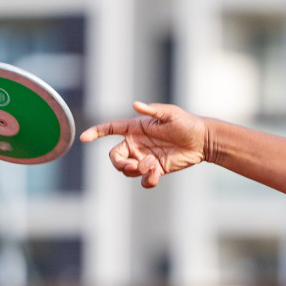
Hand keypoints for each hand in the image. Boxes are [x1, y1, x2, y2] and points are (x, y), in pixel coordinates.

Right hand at [79, 102, 208, 188]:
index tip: (83, 138)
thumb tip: (135, 104)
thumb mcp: (170, 114)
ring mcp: (144, 158)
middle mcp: (136, 144)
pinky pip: (144, 181)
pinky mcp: (155, 170)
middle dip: (119, 164)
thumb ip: (153, 111)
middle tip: (131, 166)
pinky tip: (157, 173)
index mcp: (135, 128)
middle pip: (114, 157)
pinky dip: (148, 180)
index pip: (109, 129)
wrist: (202, 141)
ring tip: (153, 164)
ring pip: (128, 171)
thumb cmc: (186, 123)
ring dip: (138, 170)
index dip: (95, 133)